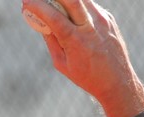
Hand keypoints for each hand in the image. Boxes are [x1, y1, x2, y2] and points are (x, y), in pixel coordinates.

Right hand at [21, 0, 143, 116]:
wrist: (117, 81)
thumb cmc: (86, 76)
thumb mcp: (61, 63)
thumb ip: (51, 40)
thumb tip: (40, 22)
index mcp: (76, 41)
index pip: (54, 16)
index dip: (38, 6)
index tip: (25, 1)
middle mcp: (91, 27)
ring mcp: (103, 20)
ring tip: (52, 3)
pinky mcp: (109, 18)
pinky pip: (89, 5)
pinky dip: (76, 5)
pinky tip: (68, 12)